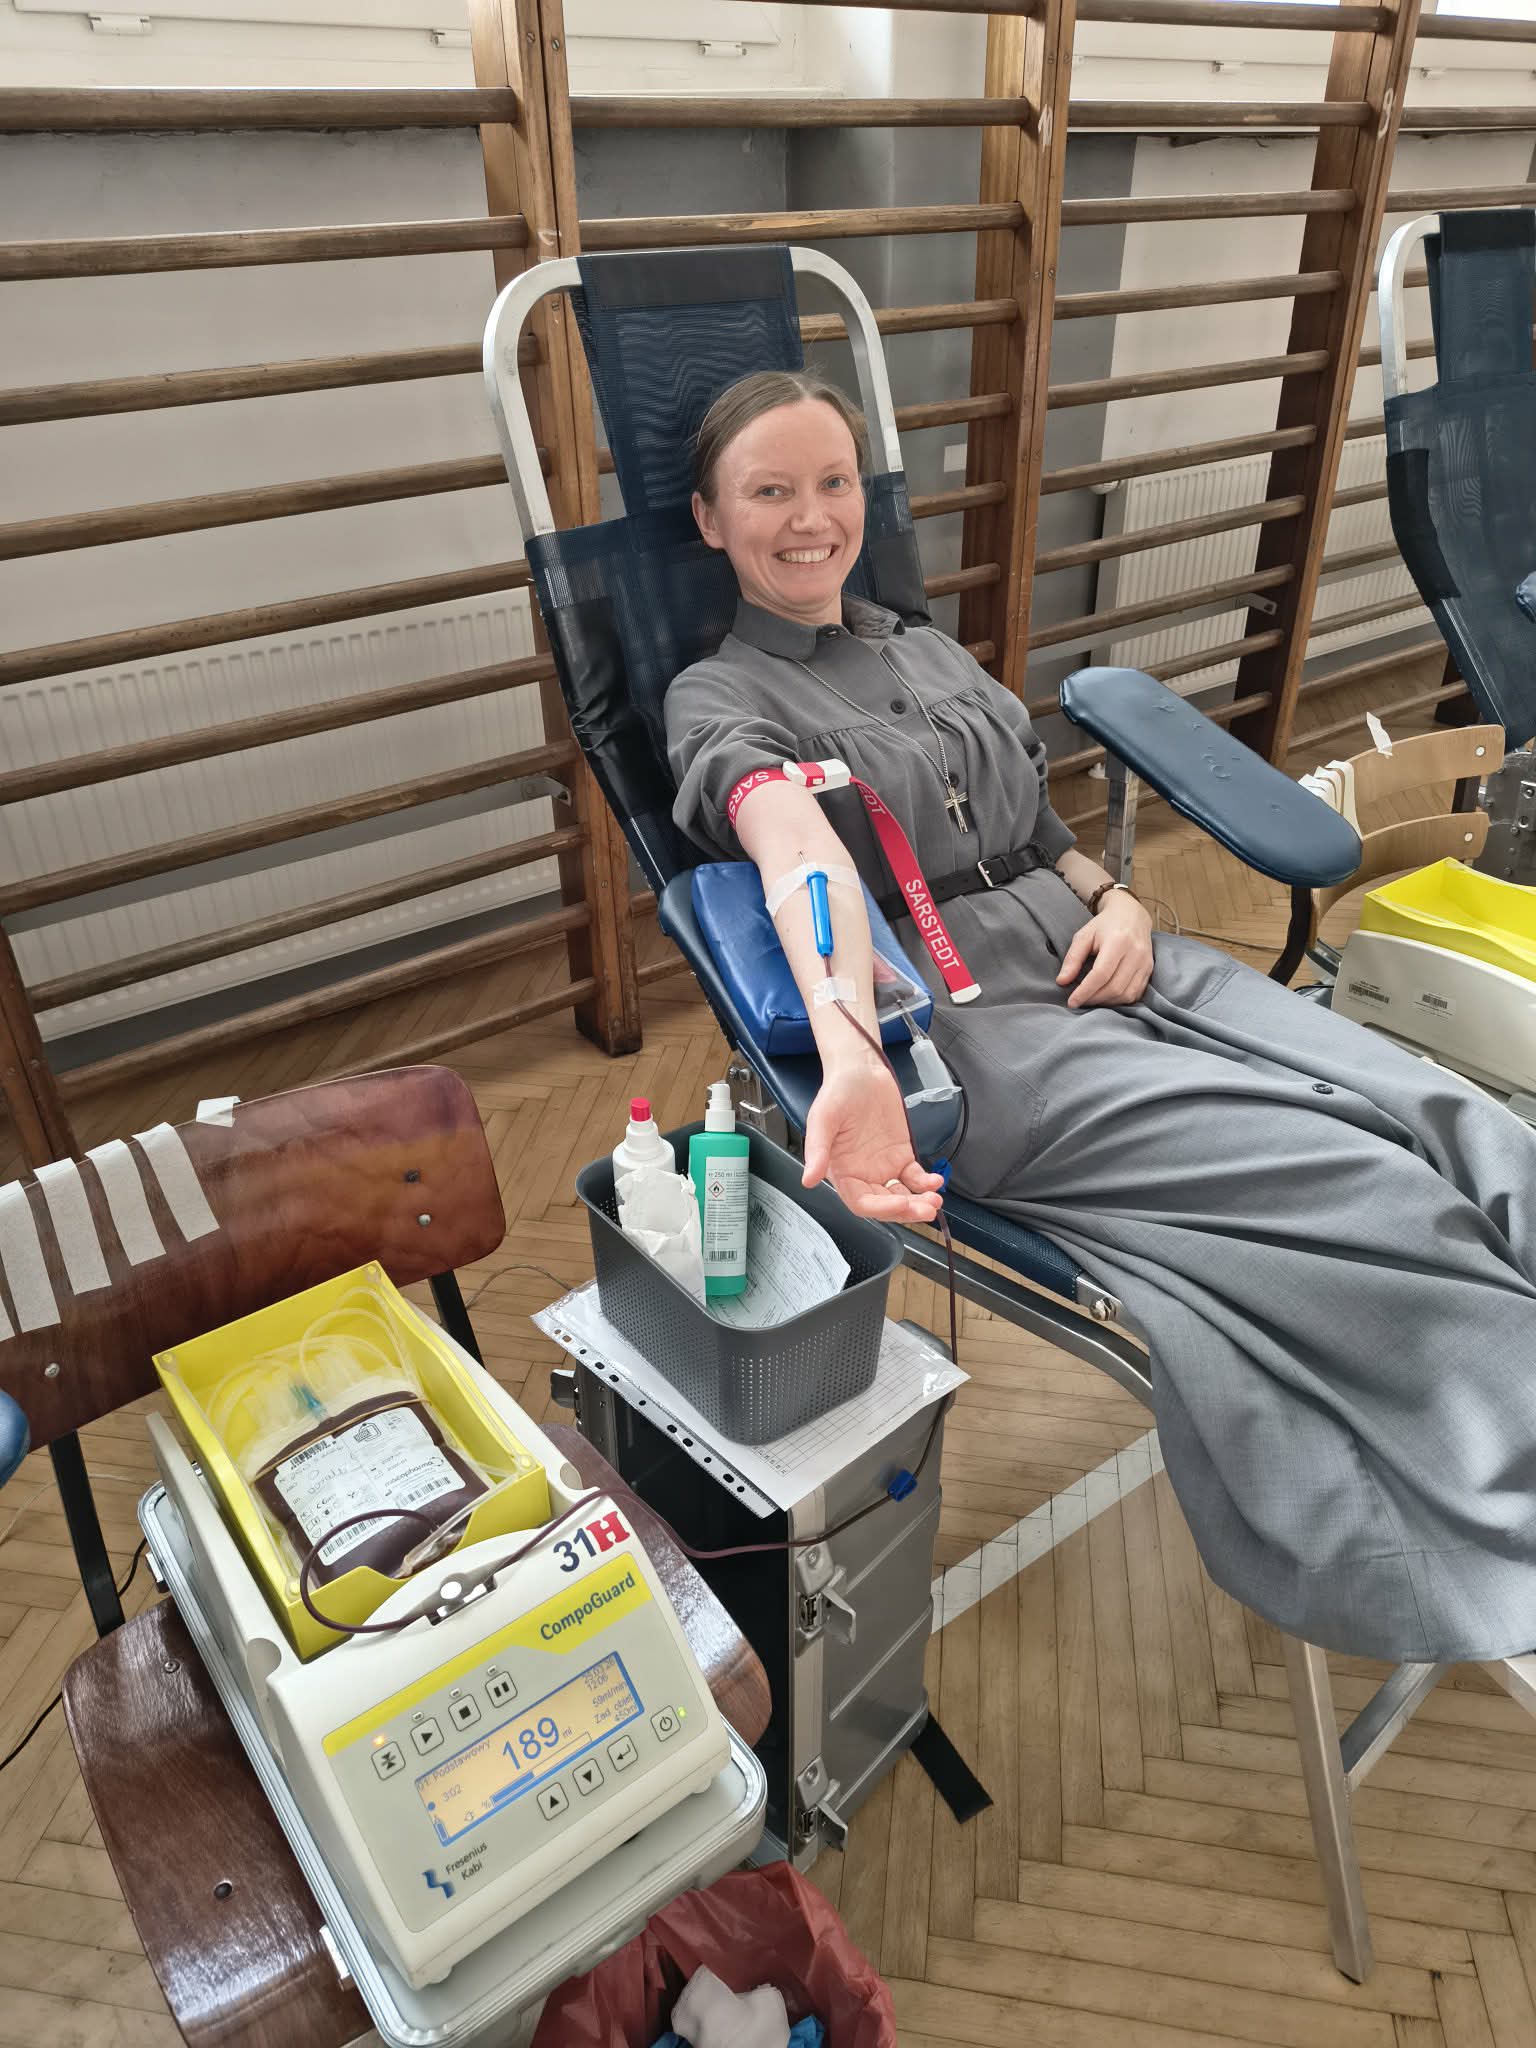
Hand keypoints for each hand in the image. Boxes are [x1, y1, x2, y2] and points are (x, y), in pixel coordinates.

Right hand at [802, 1054, 944, 1224]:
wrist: (861, 1069)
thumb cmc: (838, 1091)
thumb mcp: (823, 1118)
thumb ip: (817, 1150)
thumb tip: (808, 1179)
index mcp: (841, 1171)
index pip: (860, 1202)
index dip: (881, 1208)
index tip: (900, 1205)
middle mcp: (862, 1174)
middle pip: (885, 1203)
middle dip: (906, 1210)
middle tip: (926, 1209)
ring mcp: (883, 1166)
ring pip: (902, 1194)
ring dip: (918, 1201)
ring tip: (934, 1200)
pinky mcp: (900, 1154)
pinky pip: (914, 1177)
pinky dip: (926, 1183)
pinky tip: (934, 1181)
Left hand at [1057, 890, 1154, 1008]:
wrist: (1132, 915)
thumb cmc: (1104, 925)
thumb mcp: (1084, 936)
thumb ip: (1072, 959)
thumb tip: (1062, 982)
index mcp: (1118, 941)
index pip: (1101, 974)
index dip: (1085, 991)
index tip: (1072, 1002)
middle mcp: (1136, 953)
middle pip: (1114, 987)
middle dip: (1094, 999)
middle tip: (1079, 1000)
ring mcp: (1146, 963)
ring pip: (1126, 994)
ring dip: (1106, 1002)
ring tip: (1091, 998)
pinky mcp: (1149, 970)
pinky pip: (1135, 994)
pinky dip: (1119, 1000)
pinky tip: (1106, 996)